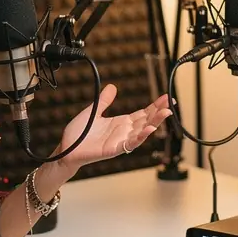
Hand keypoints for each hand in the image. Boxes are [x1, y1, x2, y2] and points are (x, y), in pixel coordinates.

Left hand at [55, 85, 170, 171]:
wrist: (67, 148)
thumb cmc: (79, 134)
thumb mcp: (93, 112)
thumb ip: (104, 101)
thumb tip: (112, 87)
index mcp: (120, 123)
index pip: (142, 113)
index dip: (154, 106)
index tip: (165, 98)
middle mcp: (123, 132)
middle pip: (146, 121)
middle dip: (159, 113)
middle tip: (170, 103)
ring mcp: (120, 141)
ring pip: (142, 132)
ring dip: (155, 123)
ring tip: (165, 114)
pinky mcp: (113, 149)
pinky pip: (130, 144)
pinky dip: (141, 137)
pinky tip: (149, 129)